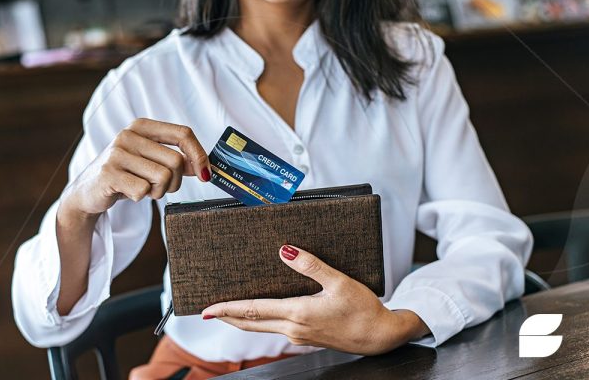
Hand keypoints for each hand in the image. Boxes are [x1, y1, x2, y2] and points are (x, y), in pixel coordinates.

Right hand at [61, 118, 210, 218]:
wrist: (88, 191)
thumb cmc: (125, 174)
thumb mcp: (150, 161)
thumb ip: (177, 160)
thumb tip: (205, 167)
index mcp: (142, 126)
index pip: (183, 133)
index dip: (199, 155)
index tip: (205, 174)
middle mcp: (128, 135)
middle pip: (176, 161)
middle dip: (175, 182)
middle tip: (159, 188)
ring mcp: (116, 153)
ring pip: (163, 177)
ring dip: (158, 192)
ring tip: (142, 189)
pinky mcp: (108, 173)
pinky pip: (144, 190)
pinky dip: (142, 197)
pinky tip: (128, 192)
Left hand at [201, 245, 430, 354]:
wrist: (380, 337)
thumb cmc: (363, 309)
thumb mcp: (339, 281)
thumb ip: (311, 265)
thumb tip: (286, 250)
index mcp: (298, 313)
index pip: (254, 311)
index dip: (229, 308)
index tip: (209, 308)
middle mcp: (293, 328)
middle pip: (251, 324)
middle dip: (228, 316)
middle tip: (208, 311)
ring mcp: (299, 336)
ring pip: (262, 329)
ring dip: (242, 320)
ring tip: (227, 312)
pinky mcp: (306, 338)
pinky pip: (275, 330)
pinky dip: (260, 322)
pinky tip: (260, 315)